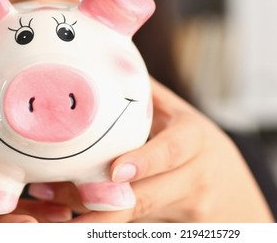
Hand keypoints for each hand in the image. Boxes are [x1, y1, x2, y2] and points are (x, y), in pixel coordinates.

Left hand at [28, 79, 273, 221]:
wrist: (230, 190)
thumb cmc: (192, 142)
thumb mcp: (178, 114)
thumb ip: (143, 92)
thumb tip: (99, 51)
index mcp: (196, 141)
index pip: (174, 151)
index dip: (146, 161)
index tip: (115, 170)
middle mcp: (195, 179)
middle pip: (144, 196)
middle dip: (95, 197)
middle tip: (49, 188)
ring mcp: (185, 212)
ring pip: (131, 219)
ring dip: (87, 214)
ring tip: (46, 206)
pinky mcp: (172, 231)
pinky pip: (130, 230)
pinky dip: (97, 225)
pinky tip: (64, 220)